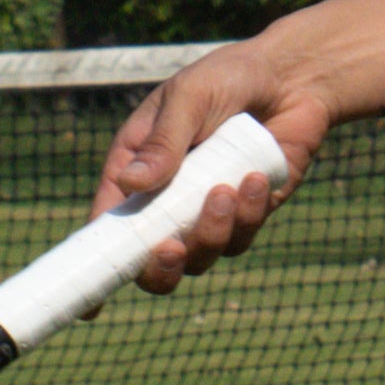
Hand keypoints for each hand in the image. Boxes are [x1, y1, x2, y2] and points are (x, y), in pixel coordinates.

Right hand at [90, 50, 333, 289]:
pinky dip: (249, 215)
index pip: (107, 228)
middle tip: (174, 245)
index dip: (97, 268)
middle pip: (153, 263)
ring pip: (201, 256)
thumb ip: (164, 142)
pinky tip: (258, 179)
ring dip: (212, 231)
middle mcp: (167, 201)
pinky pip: (241, 237)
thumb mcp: (189, 98)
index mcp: (136, 172)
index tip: (93, 307)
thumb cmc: (227, 78)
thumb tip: (132, 185)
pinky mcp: (247, 216)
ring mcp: (206, 213)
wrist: (291, 78)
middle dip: (161, 266)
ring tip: (229, 187)